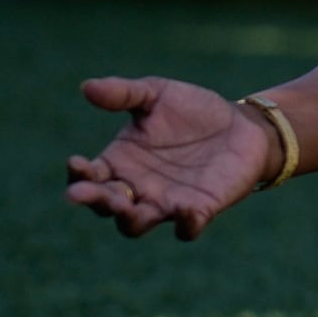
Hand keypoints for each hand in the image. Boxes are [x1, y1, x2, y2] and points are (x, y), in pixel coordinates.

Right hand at [65, 76, 277, 240]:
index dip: (79, 176)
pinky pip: (186, 229)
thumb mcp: (156, 93)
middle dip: (94, 201)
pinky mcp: (199, 210)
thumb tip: (86, 87)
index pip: (89, 177)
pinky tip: (185, 210)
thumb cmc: (192, 110)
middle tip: (83, 194)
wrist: (241, 124)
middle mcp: (137, 188)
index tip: (76, 163)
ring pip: (135, 225)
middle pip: (106, 206)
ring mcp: (166, 203)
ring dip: (128, 219)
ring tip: (127, 207)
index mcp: (120, 162)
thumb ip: (124, 93)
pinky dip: (184, 225)